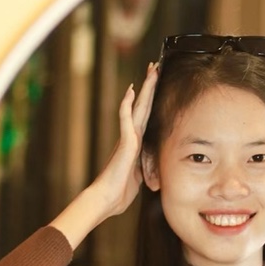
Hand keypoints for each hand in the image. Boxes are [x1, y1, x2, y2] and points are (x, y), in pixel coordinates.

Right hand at [90, 62, 159, 216]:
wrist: (107, 199)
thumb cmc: (120, 191)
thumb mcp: (140, 175)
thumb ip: (145, 165)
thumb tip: (153, 168)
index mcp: (137, 143)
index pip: (147, 116)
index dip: (152, 99)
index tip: (156, 83)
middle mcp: (132, 136)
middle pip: (144, 106)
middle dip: (150, 86)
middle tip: (155, 66)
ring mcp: (128, 138)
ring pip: (137, 107)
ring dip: (144, 89)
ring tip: (150, 71)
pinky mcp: (125, 143)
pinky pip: (125, 120)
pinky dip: (127, 105)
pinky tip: (130, 92)